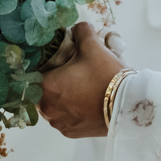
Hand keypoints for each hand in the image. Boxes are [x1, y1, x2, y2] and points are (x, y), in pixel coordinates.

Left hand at [40, 22, 127, 137]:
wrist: (128, 106)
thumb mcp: (93, 46)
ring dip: (62, 95)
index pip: (33, 73)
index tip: (55, 60)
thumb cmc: (107, 77)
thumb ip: (80, 32)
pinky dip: (71, 109)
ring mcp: (59, 123)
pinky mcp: (71, 132)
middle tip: (71, 70)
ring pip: (53, 104)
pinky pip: (65, 117)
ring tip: (80, 85)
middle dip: (54, 79)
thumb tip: (78, 28)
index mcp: (45, 87)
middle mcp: (47, 109)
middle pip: (43, 89)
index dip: (43, 64)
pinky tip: (85, 100)